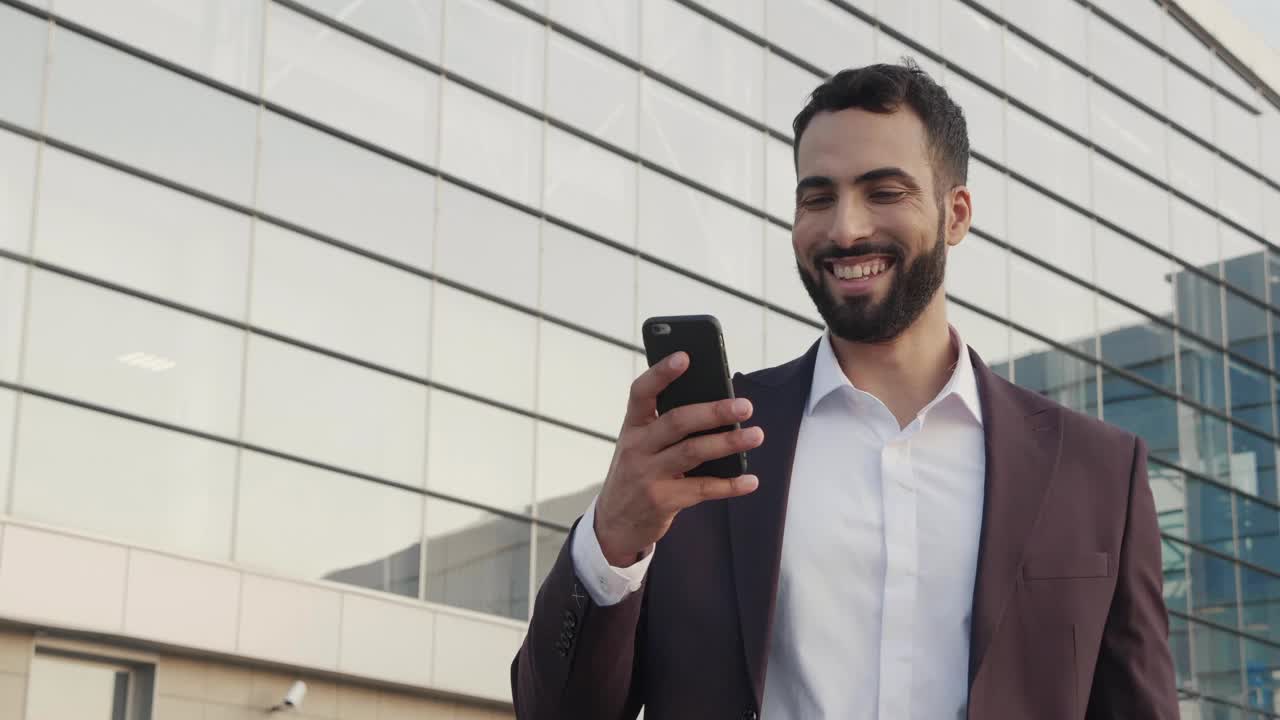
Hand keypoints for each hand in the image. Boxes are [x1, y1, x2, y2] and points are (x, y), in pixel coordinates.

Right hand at [594, 351, 763, 566]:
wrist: (614, 523)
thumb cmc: (639, 472)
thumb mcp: (642, 445)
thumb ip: (668, 425)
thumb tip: (719, 406)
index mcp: (632, 426)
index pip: (641, 391)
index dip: (661, 373)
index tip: (685, 356)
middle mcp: (636, 447)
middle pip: (677, 421)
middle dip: (713, 411)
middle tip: (745, 406)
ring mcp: (647, 475)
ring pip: (692, 452)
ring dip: (728, 443)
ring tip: (756, 435)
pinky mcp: (661, 501)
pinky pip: (701, 489)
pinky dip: (729, 485)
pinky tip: (750, 480)